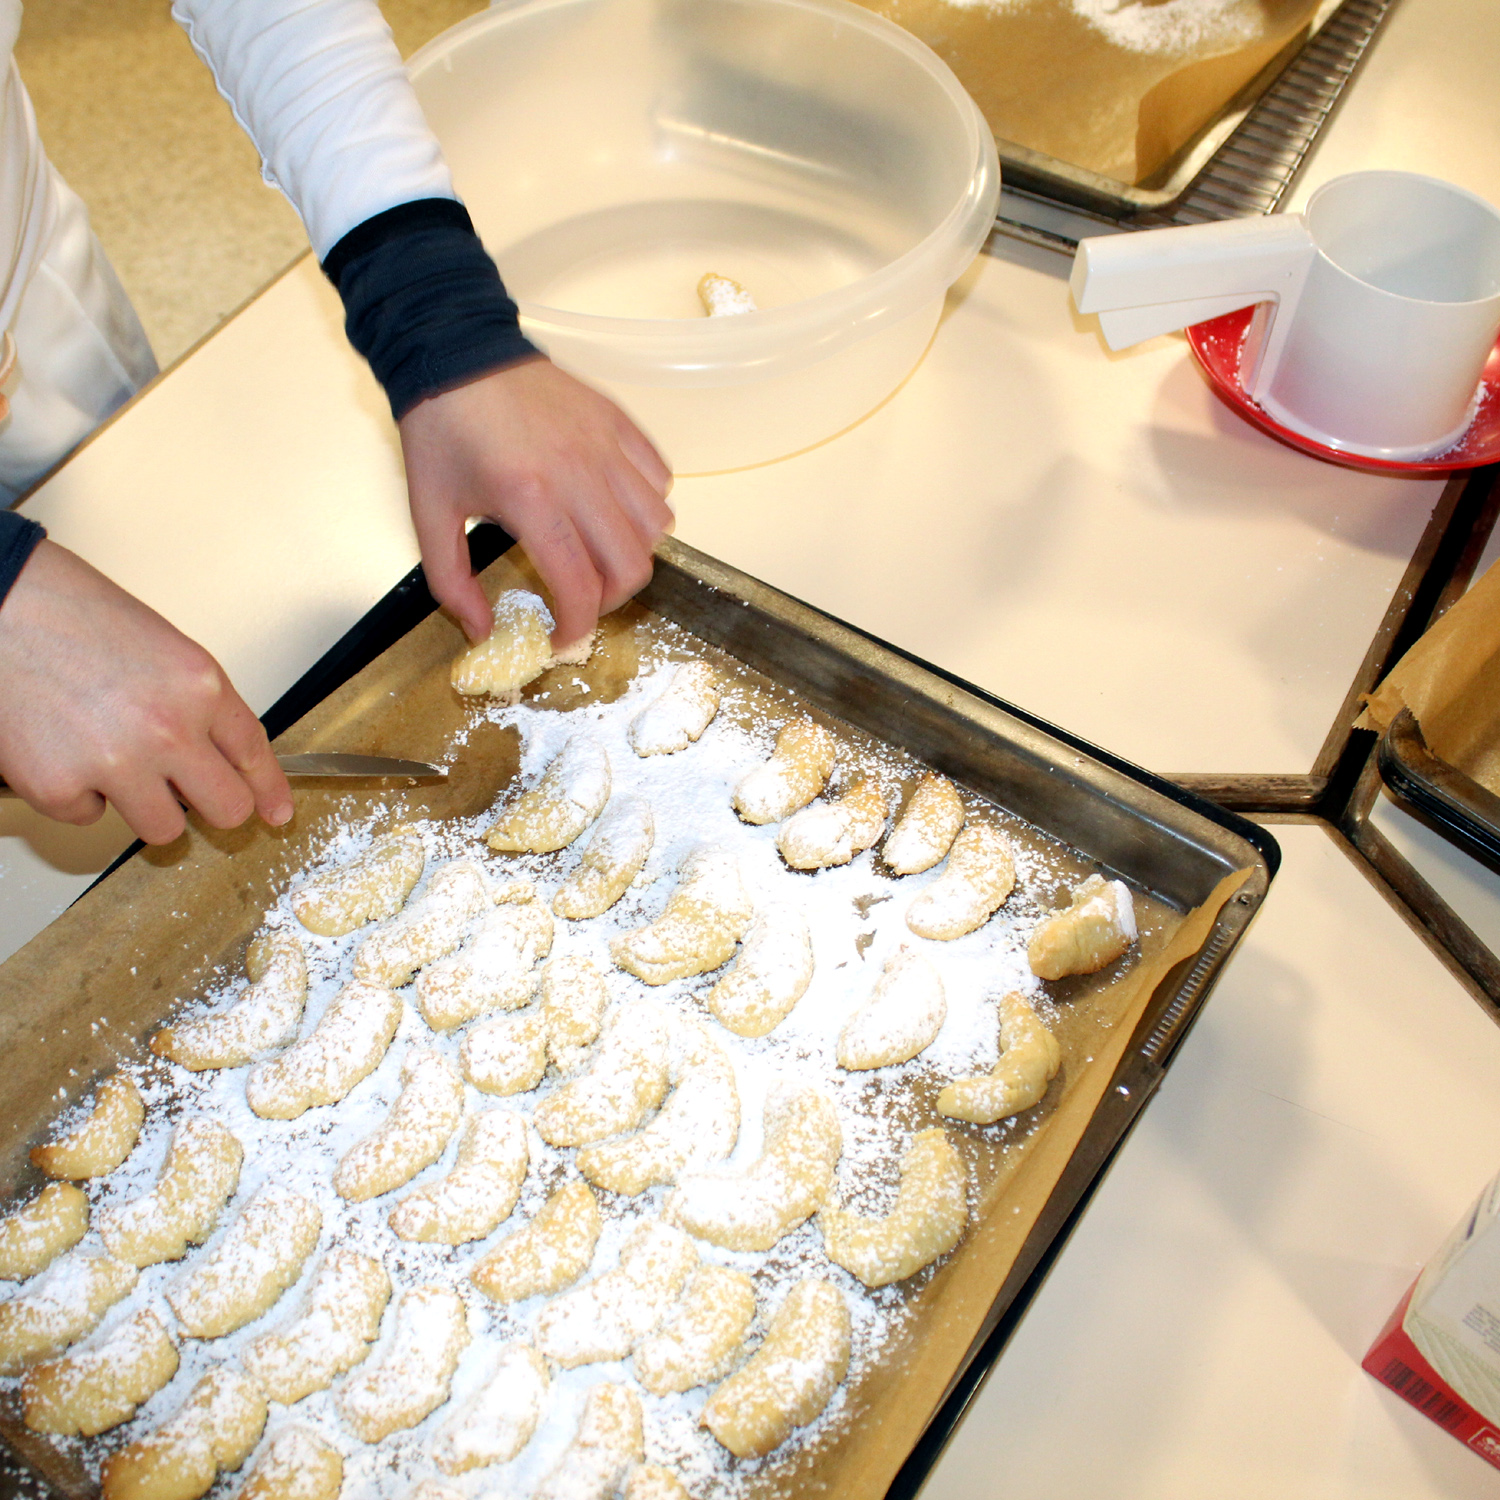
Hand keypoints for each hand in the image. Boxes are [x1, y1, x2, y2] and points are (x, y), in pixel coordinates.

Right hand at [0, 541, 293, 843]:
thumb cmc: (72, 615)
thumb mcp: (165, 650)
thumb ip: (198, 705)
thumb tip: (218, 757)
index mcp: (200, 687)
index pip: (253, 754)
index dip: (269, 790)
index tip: (276, 813)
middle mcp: (168, 730)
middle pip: (225, 809)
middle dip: (216, 809)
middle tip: (193, 796)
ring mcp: (115, 764)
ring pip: (164, 829)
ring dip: (144, 805)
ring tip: (113, 761)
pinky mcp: (60, 788)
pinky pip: (90, 818)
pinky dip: (79, 794)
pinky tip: (63, 748)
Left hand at [398, 358, 672, 647]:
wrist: (454, 351)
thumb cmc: (442, 429)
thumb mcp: (429, 513)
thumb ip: (451, 582)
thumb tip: (480, 630)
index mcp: (530, 499)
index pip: (580, 586)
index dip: (577, 627)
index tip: (563, 638)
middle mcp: (579, 473)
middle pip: (632, 564)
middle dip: (611, 600)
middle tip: (583, 601)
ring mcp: (605, 445)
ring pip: (657, 525)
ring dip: (634, 553)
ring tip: (601, 555)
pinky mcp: (617, 422)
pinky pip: (659, 479)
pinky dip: (647, 505)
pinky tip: (612, 509)